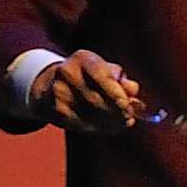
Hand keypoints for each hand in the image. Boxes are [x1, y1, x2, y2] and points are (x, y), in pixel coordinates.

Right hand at [37, 50, 151, 133]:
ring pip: (89, 114)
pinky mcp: (55, 109)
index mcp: (83, 58)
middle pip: (95, 98)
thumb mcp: (108, 72)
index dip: (114, 91)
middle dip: (116, 111)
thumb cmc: (90, 78)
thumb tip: (133, 90)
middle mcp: (67, 72)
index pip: (100, 75)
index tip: (126, 104)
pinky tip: (108, 126)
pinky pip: (81, 123)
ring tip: (122, 122)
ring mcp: (58, 91)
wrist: (53, 85)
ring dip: (110, 122)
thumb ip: (123, 81)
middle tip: (129, 117)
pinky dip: (98, 127)